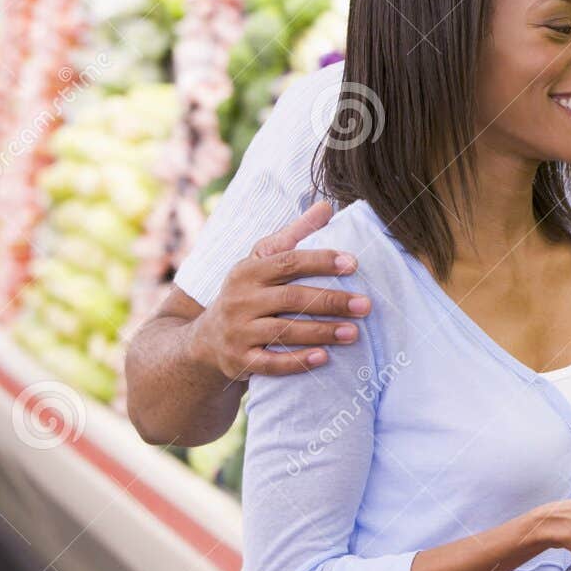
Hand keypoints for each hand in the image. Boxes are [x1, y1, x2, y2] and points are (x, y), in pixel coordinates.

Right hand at [188, 201, 371, 381]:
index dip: (321, 261)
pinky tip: (324, 358)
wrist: (205, 340)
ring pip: (284, 332)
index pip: (288, 262)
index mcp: (248, 271)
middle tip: (365, 305)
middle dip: (331, 301)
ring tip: (355, 332)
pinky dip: (298, 361)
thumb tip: (326, 207)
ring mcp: (238, 332)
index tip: (353, 263)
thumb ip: (293, 235)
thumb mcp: (261, 260)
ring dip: (322, 332)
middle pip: (291, 298)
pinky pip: (271, 363)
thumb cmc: (247, 292)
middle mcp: (240, 300)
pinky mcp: (240, 361)